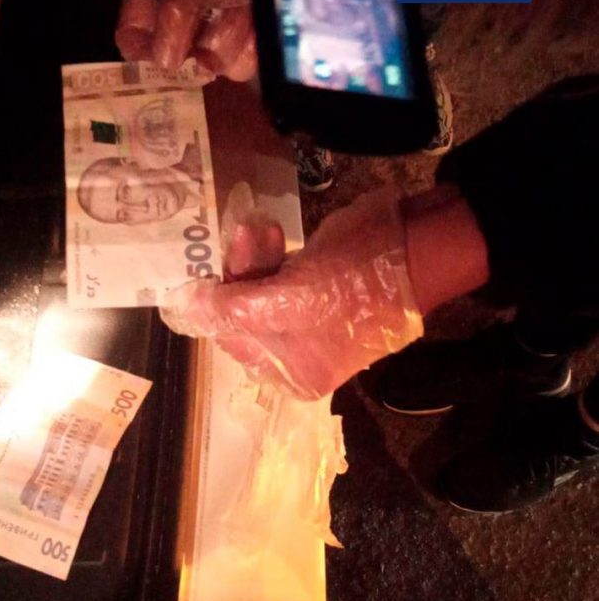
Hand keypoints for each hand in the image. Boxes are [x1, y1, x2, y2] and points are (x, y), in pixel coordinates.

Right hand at [115, 0, 256, 80]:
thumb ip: (172, 18)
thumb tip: (165, 62)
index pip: (131, 35)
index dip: (145, 51)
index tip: (171, 54)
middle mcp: (180, 13)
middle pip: (176, 58)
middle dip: (201, 42)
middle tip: (216, 16)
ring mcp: (212, 29)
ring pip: (212, 64)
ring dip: (232, 38)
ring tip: (244, 7)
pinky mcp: (242, 41)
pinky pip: (239, 64)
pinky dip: (252, 44)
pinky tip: (257, 20)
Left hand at [161, 189, 423, 399]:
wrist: (417, 246)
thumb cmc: (358, 281)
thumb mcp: (292, 300)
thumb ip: (235, 309)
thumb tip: (184, 311)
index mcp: (292, 372)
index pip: (231, 340)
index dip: (214, 304)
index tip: (204, 269)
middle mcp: (294, 354)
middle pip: (239, 314)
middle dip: (235, 274)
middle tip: (240, 237)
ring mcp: (304, 319)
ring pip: (253, 290)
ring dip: (249, 257)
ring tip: (260, 228)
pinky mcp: (310, 287)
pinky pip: (273, 275)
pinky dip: (267, 254)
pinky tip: (271, 232)